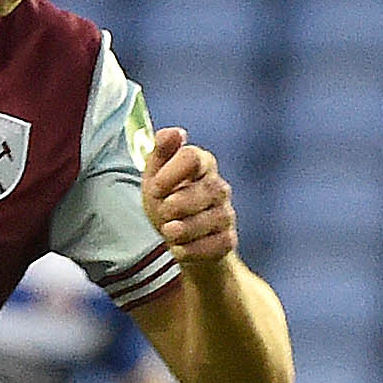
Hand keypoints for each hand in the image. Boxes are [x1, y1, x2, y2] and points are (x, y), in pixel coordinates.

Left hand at [141, 126, 235, 266]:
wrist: (181, 243)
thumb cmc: (168, 204)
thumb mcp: (155, 179)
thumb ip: (160, 154)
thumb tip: (175, 132)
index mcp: (201, 164)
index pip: (191, 158)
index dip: (170, 174)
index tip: (155, 188)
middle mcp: (218, 187)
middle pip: (202, 191)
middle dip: (176, 205)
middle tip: (163, 212)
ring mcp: (226, 214)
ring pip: (208, 221)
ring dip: (182, 229)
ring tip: (169, 232)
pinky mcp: (227, 241)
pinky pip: (212, 246)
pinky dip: (190, 250)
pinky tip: (179, 248)